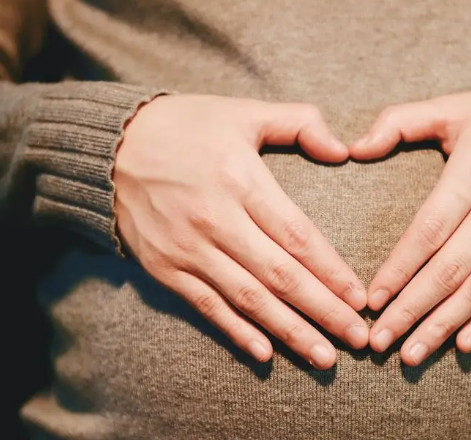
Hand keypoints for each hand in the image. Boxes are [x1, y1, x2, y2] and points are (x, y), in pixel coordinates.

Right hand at [115, 95, 368, 368]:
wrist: (110, 146)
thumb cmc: (186, 126)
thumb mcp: (243, 112)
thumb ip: (299, 122)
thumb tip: (343, 150)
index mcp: (240, 179)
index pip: (297, 236)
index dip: (332, 271)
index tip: (360, 299)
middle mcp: (215, 220)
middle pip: (280, 276)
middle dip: (324, 311)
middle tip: (358, 340)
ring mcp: (187, 249)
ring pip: (248, 299)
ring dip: (290, 331)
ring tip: (325, 357)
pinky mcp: (165, 268)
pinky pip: (207, 307)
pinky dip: (236, 332)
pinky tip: (265, 354)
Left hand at [350, 86, 470, 365]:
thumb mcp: (455, 106)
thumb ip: (400, 122)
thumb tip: (353, 148)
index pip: (430, 230)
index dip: (399, 268)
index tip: (371, 298)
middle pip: (451, 269)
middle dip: (411, 309)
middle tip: (379, 339)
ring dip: (443, 325)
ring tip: (411, 354)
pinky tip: (461, 344)